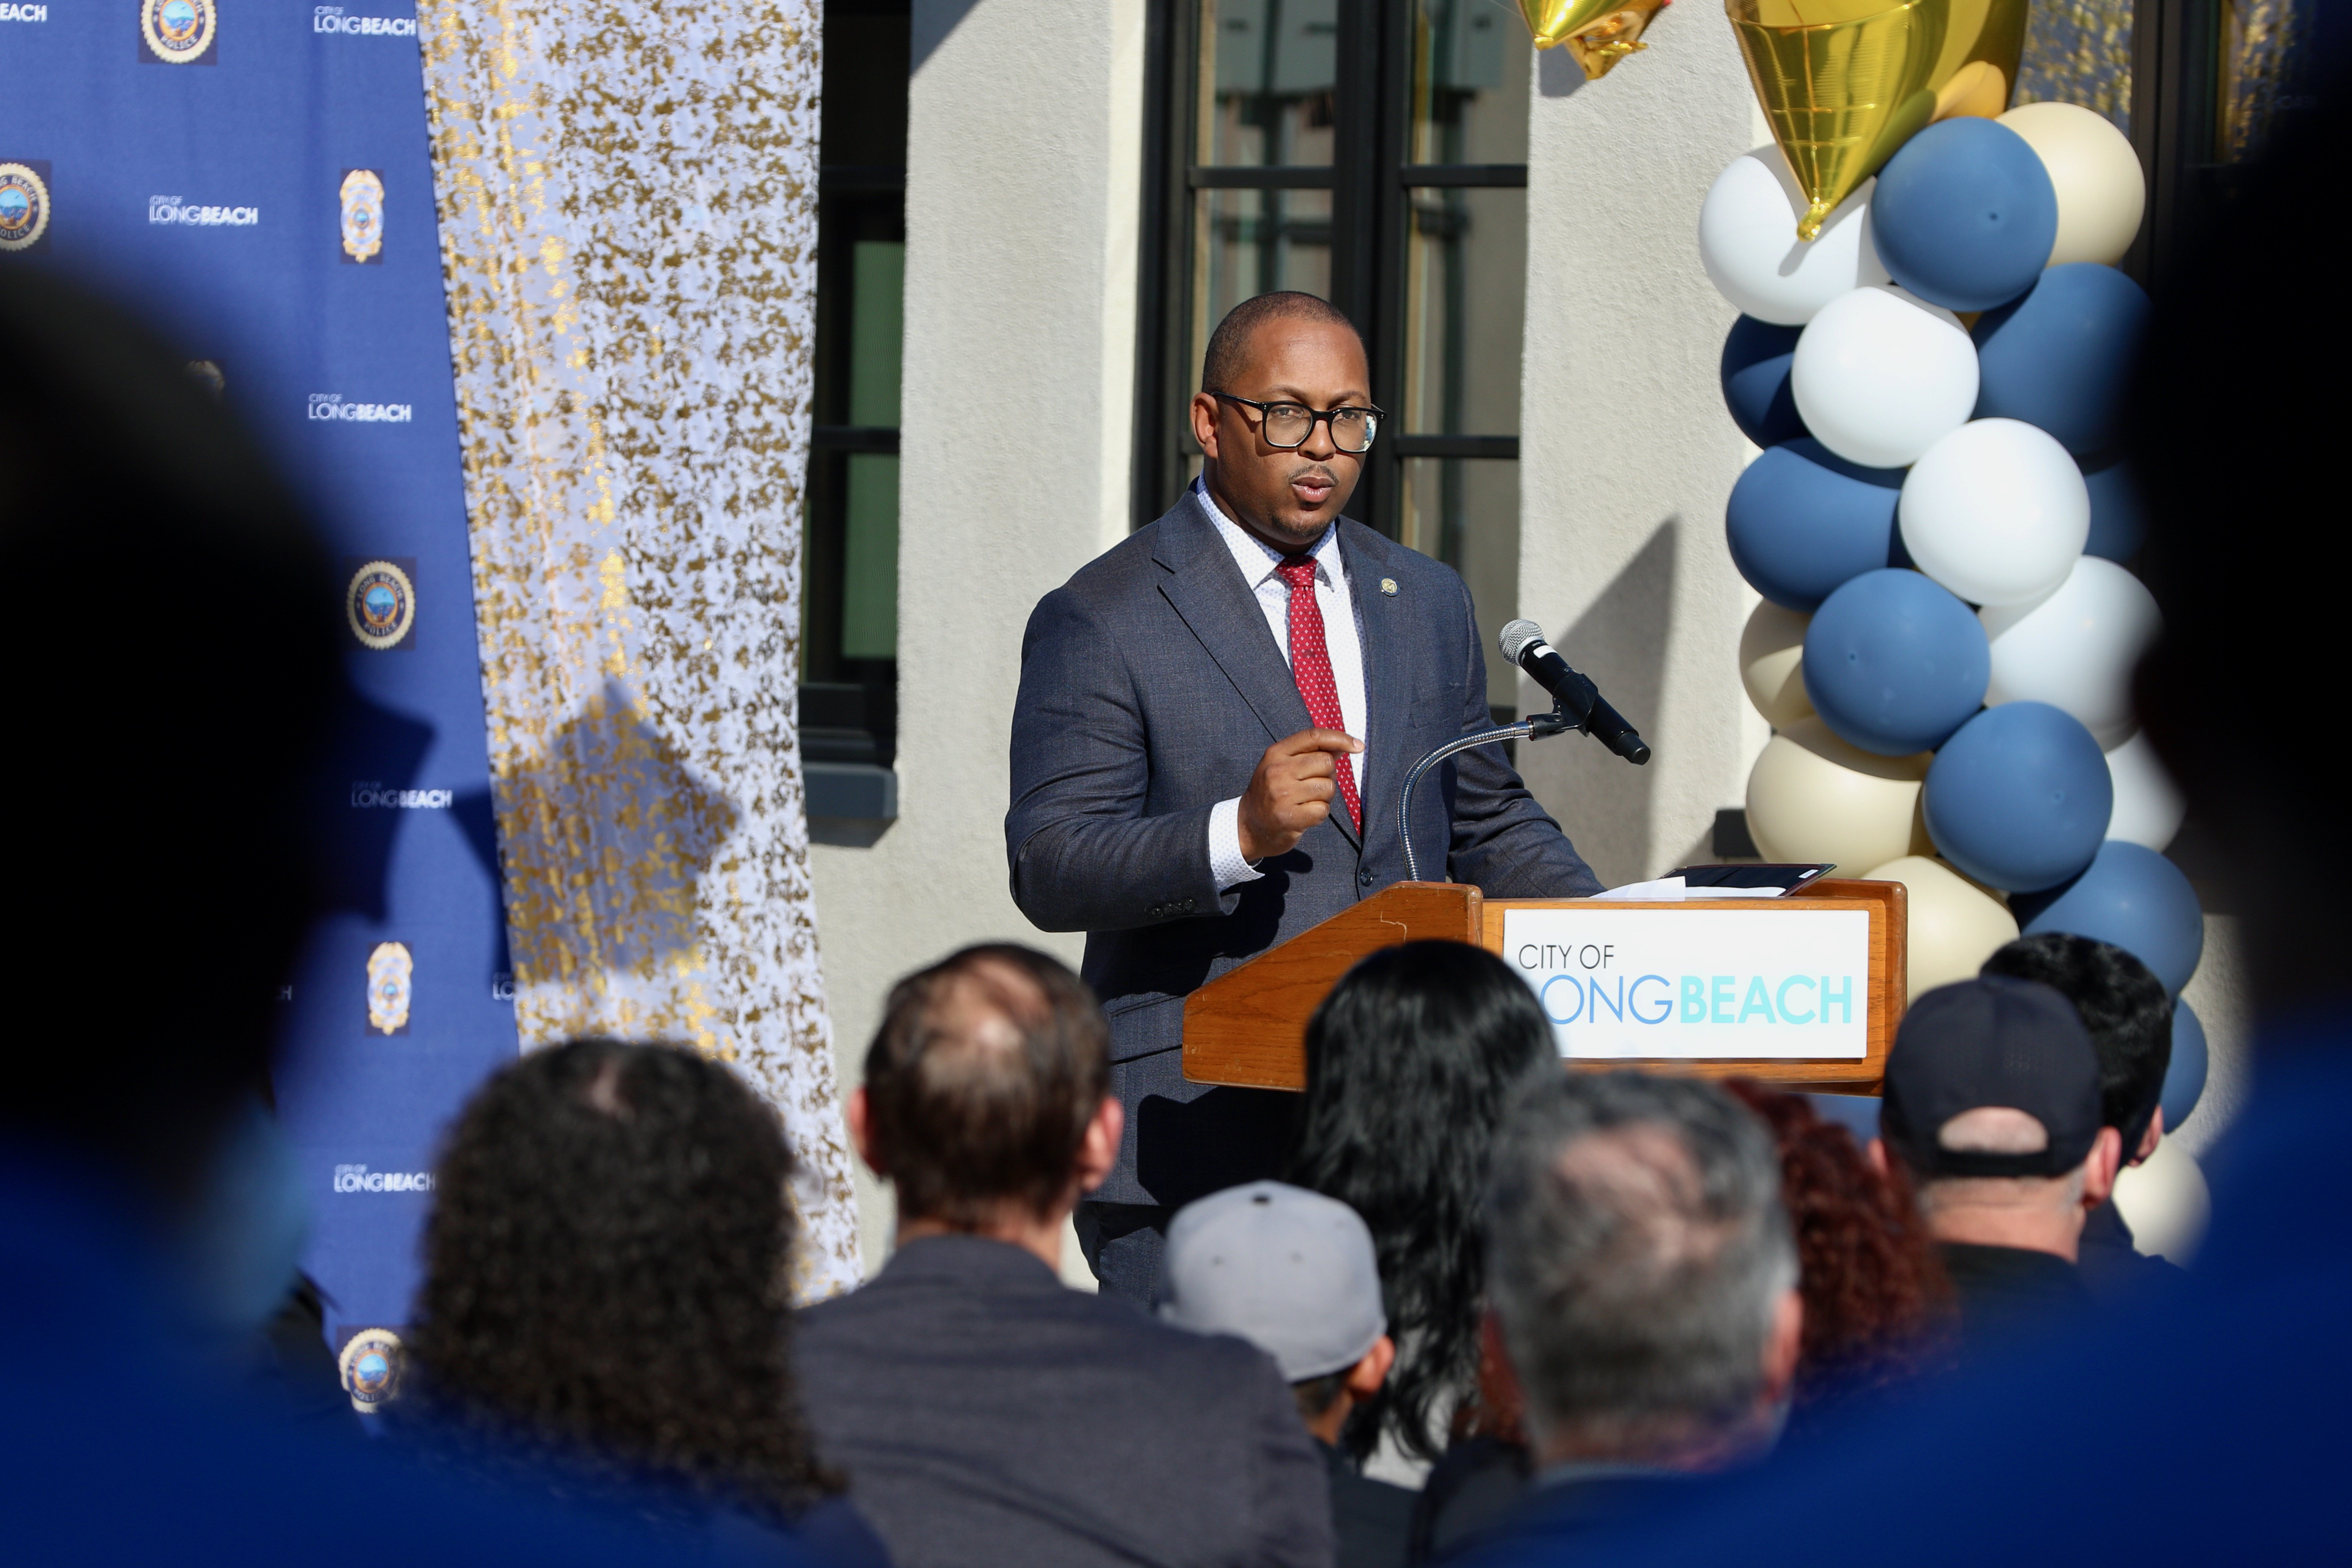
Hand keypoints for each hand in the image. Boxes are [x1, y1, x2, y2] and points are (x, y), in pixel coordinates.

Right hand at [1238, 728, 1360, 862]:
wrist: (1248, 826)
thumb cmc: (1272, 793)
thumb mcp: (1283, 766)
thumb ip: (1311, 754)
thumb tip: (1344, 746)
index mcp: (1276, 753)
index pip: (1314, 736)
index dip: (1340, 738)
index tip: (1358, 746)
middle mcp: (1277, 771)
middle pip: (1326, 762)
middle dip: (1328, 775)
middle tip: (1312, 786)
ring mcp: (1282, 795)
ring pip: (1328, 787)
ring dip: (1324, 796)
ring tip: (1306, 801)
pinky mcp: (1289, 817)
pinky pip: (1323, 810)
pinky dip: (1319, 814)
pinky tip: (1304, 815)